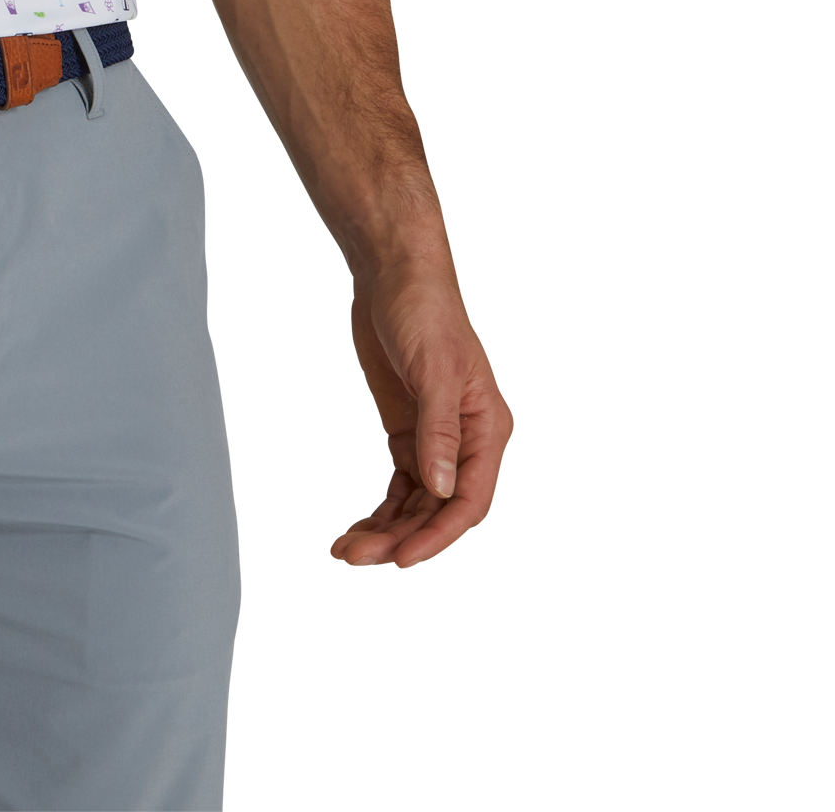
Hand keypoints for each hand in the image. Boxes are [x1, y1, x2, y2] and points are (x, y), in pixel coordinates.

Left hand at [330, 253, 513, 568]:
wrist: (394, 277)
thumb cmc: (427, 311)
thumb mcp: (434, 369)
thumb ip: (440, 431)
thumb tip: (442, 488)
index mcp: (486, 428)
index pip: (468, 498)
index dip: (438, 533)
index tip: (406, 557)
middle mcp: (464, 441)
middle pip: (438, 508)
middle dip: (403, 537)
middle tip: (359, 558)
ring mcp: (434, 439)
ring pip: (416, 502)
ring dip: (387, 528)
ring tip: (348, 550)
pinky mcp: (407, 431)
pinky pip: (400, 482)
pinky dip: (382, 506)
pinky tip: (358, 525)